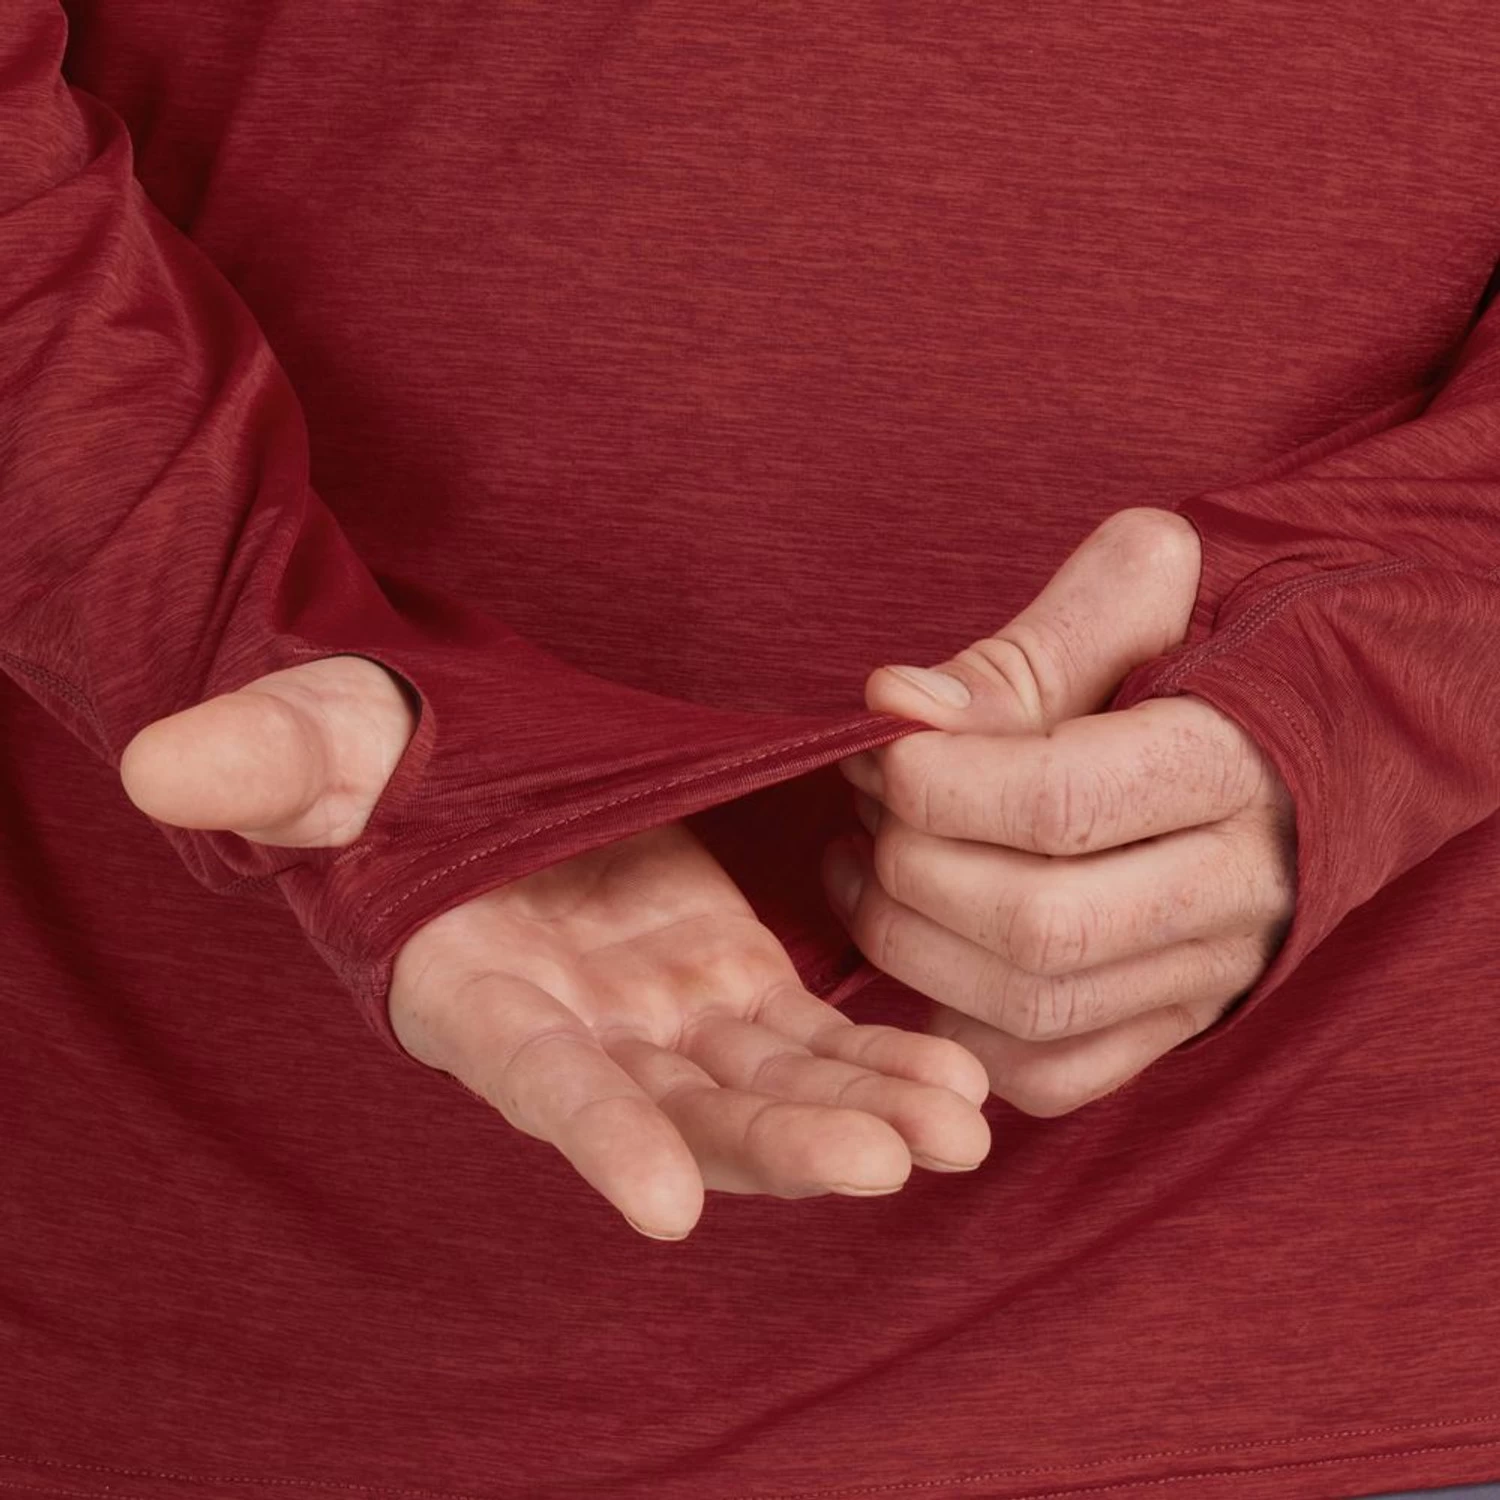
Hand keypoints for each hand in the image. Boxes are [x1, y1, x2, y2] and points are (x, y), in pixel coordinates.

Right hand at [121, 656, 991, 1239]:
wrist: (460, 762)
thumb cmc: (374, 759)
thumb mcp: (323, 744)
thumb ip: (267, 762)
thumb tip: (160, 771)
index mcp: (474, 990)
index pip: (534, 1078)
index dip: (594, 1139)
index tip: (669, 1206)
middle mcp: (577, 1029)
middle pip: (683, 1112)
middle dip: (782, 1143)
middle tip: (890, 1162)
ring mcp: (660, 1013)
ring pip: (768, 1088)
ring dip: (863, 1111)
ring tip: (964, 1125)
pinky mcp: (726, 976)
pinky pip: (810, 1035)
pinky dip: (879, 1058)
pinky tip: (963, 1076)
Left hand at [824, 508, 1297, 1115]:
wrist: (1293, 753)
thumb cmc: (1191, 662)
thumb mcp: (1134, 608)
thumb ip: (1019, 651)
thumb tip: (895, 703)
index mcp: (1232, 763)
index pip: (1062, 802)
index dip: (936, 783)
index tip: (878, 747)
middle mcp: (1235, 886)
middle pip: (1041, 925)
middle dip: (910, 870)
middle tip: (863, 809)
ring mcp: (1207, 975)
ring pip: (1033, 1010)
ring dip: (907, 945)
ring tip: (858, 867)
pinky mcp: (1171, 1031)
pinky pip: (1049, 1076)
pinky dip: (957, 1026)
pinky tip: (919, 945)